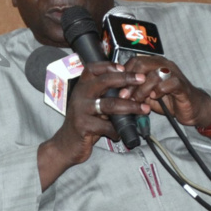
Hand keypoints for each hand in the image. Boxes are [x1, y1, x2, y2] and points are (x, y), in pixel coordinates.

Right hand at [38, 61, 147, 189]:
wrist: (66, 144)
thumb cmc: (83, 123)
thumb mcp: (91, 105)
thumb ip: (105, 97)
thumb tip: (130, 89)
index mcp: (81, 87)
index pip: (92, 69)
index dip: (108, 65)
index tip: (125, 67)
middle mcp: (79, 95)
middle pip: (104, 81)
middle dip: (126, 79)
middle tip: (142, 80)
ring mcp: (80, 110)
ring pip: (110, 104)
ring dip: (130, 106)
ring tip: (144, 109)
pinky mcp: (83, 126)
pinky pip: (107, 126)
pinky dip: (117, 130)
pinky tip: (120, 133)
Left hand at [120, 56, 210, 128]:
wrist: (190, 108)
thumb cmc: (167, 99)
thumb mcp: (145, 94)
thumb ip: (134, 89)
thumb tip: (116, 91)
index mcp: (153, 63)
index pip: (134, 61)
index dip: (123, 74)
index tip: (116, 88)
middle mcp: (163, 64)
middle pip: (141, 64)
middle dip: (130, 81)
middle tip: (124, 95)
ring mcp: (174, 73)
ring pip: (154, 74)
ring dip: (142, 89)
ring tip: (137, 100)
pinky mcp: (182, 84)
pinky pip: (169, 83)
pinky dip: (159, 91)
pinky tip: (155, 97)